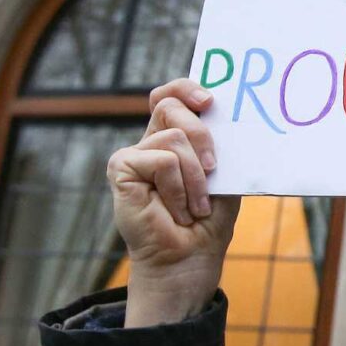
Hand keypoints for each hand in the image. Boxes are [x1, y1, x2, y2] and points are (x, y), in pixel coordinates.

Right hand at [107, 78, 239, 327]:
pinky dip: (177, 188)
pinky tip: (176, 210)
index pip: (172, 95)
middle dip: (203, 134)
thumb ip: (220, 144)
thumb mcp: (224, 175)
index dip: (187, 87)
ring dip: (195, 177)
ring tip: (194, 206)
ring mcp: (135, 155)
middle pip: (170, 105)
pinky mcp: (121, 170)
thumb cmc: (209, 220)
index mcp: (176, 137)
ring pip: (173, 137)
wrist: (191, 258)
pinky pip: (161, 160)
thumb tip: (224, 112)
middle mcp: (152, 141)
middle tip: (213, 168)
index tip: (210, 100)